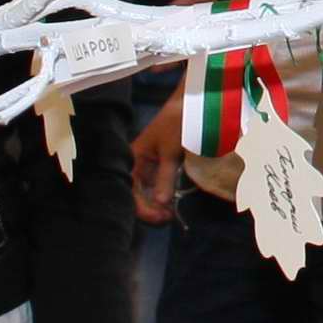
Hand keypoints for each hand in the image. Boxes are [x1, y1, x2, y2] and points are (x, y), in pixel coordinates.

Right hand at [131, 99, 184, 224]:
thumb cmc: (178, 123)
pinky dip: (163, 198)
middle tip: (168, 218)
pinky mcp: (161, 167)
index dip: (142, 207)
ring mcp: (149, 166)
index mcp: (134, 157)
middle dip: (149, 210)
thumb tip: (161, 203)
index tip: (160, 217)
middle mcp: (138, 163)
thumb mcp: (171, 151)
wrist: (192, 105)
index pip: (130, 190)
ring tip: (170, 215)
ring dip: (156, 206)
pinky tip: (171, 206)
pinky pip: (157, 188)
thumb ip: (165, 177)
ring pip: (146, 194)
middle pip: (136, 195)